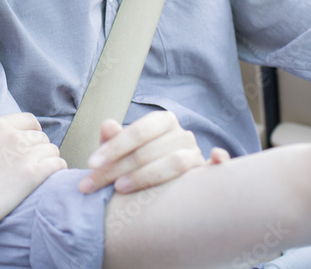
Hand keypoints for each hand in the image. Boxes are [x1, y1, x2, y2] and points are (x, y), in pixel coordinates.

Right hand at [0, 96, 65, 234]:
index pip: (28, 120)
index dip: (31, 132)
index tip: (27, 144)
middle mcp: (13, 137)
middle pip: (41, 135)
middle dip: (39, 146)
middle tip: (32, 161)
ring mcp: (24, 156)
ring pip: (51, 149)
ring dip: (49, 158)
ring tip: (41, 170)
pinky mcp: (32, 177)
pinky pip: (57, 165)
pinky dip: (57, 169)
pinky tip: (50, 177)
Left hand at [77, 111, 229, 193]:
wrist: (152, 184)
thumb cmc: (132, 164)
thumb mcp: (118, 152)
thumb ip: (112, 140)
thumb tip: (107, 125)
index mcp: (161, 121)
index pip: (138, 131)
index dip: (114, 147)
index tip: (91, 163)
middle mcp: (181, 135)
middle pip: (149, 151)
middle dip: (117, 168)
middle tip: (93, 184)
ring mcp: (195, 153)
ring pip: (174, 163)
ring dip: (145, 176)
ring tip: (119, 188)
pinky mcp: (206, 173)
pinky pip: (216, 166)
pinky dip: (219, 161)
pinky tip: (215, 158)